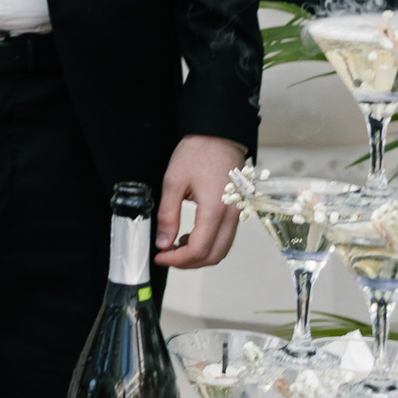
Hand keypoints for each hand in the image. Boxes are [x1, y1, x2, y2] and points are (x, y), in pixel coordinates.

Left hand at [156, 134, 247, 269]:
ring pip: (221, 250)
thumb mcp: (174, 181)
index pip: (198, 250)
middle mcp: (230, 216)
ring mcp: (237, 214)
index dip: (177, 260)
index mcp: (214, 210)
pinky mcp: (236, 210)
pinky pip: (225, 238)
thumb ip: (168, 215)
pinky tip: (191, 236)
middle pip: (213, 256)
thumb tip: (163, 243)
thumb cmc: (197, 153)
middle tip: (167, 256)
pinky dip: (208, 245)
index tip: (160, 256)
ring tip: (176, 246)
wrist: (219, 134)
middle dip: (188, 262)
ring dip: (199, 255)